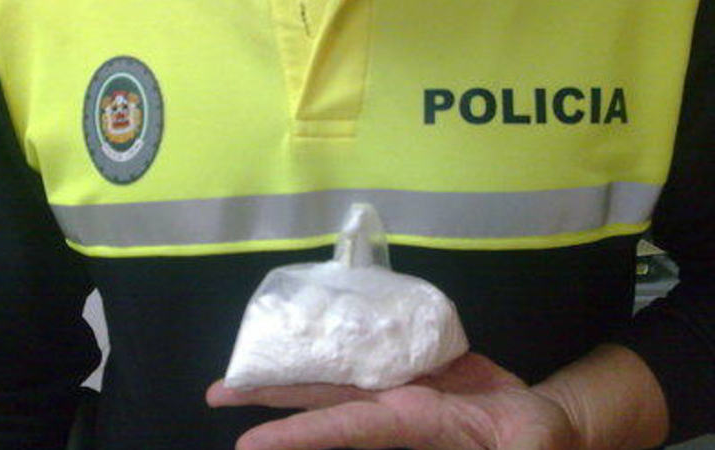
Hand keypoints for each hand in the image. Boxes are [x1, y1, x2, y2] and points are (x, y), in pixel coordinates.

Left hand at [207, 353, 581, 449]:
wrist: (546, 423)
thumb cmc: (533, 447)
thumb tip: (469, 444)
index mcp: (411, 424)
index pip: (343, 428)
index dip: (297, 434)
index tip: (246, 445)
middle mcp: (393, 403)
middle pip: (322, 394)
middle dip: (271, 394)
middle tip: (216, 392)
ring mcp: (403, 380)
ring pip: (340, 365)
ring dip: (298, 359)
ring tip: (252, 349)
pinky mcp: (421, 359)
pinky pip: (376, 341)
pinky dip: (348, 329)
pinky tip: (320, 316)